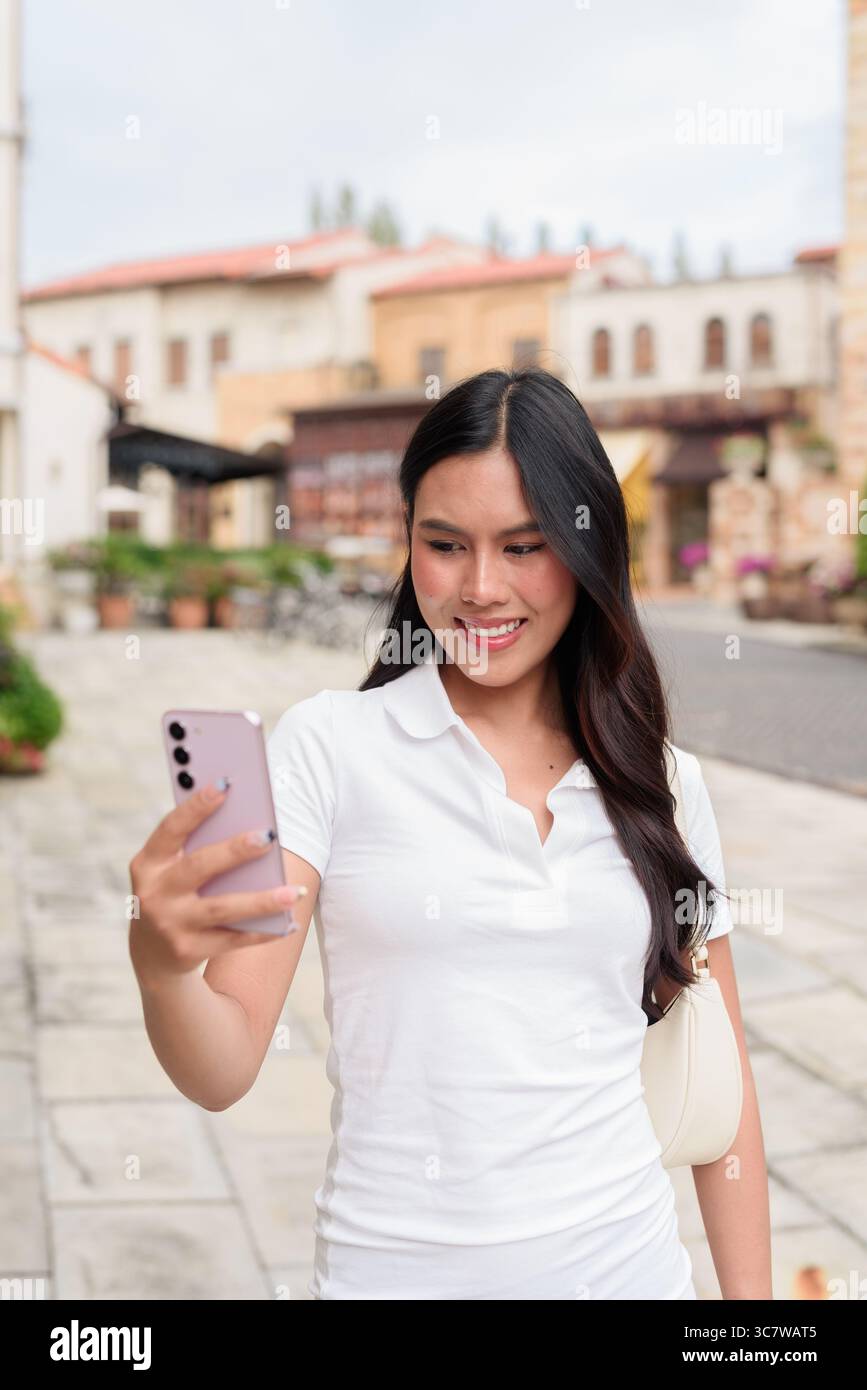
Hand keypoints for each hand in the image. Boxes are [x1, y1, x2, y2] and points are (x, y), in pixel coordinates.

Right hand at [128, 781, 304, 986]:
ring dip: (262, 900)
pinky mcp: (188, 951)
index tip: (225, 784)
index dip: (196, 806)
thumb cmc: (174, 892)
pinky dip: (263, 931)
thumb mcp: (170, 869)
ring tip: (296, 891)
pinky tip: (289, 922)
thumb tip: (248, 820)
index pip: (171, 829)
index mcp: (148, 863)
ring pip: (222, 908)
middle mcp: (154, 893)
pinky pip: (233, 939)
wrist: (153, 954)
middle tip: (268, 836)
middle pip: (199, 867)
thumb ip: (196, 846)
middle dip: (235, 851)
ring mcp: (170, 924)